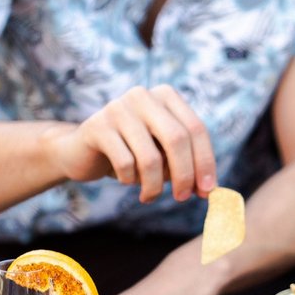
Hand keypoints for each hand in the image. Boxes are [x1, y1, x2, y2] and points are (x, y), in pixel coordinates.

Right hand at [45, 84, 216, 202]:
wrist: (82, 152)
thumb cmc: (131, 155)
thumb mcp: (163, 157)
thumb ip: (186, 166)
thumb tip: (212, 191)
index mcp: (165, 96)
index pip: (196, 129)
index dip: (205, 162)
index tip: (208, 192)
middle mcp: (143, 95)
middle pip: (177, 139)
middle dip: (184, 175)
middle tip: (183, 198)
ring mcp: (118, 108)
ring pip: (150, 157)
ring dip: (154, 185)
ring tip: (149, 195)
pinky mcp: (98, 126)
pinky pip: (125, 163)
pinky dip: (129, 180)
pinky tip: (125, 180)